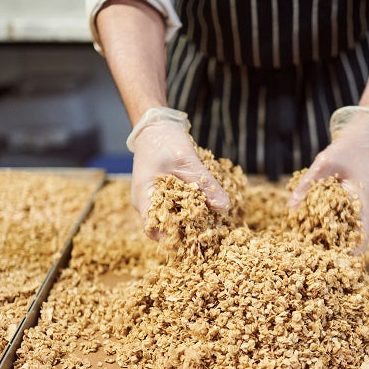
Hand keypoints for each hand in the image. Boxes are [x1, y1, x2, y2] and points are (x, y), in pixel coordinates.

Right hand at [127, 107, 230, 238]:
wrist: (156, 126)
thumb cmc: (165, 141)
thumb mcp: (187, 161)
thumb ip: (206, 185)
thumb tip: (225, 208)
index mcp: (144, 197)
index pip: (153, 229)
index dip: (172, 239)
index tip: (194, 241)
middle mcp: (146, 202)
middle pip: (164, 227)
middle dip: (186, 232)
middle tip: (210, 236)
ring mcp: (154, 198)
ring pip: (172, 218)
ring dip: (190, 221)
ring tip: (212, 225)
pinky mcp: (164, 194)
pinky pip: (176, 207)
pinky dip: (190, 210)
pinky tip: (207, 209)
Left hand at [287, 106, 368, 252]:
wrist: (364, 137)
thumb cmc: (346, 148)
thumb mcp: (323, 163)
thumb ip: (307, 186)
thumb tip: (290, 209)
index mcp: (362, 201)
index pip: (360, 237)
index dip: (348, 253)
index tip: (332, 263)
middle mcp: (364, 209)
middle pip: (354, 241)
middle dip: (337, 251)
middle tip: (315, 262)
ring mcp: (361, 208)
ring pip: (350, 233)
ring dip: (334, 242)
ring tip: (311, 251)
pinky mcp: (355, 205)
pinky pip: (346, 222)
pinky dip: (333, 228)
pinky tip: (314, 231)